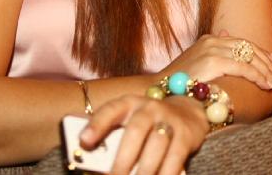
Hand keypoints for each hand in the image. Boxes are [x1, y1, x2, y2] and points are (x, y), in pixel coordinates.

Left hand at [79, 94, 206, 174]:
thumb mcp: (130, 121)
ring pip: (156, 145)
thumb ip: (113, 138)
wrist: (187, 110)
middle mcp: (149, 108)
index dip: (97, 124)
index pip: (111, 110)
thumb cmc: (148, 123)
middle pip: (135, 131)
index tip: (84, 141)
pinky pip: (175, 158)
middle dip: (123, 159)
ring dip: (144, 171)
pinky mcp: (186, 135)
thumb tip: (96, 166)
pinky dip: (165, 174)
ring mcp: (170, 120)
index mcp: (129, 104)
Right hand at [159, 32, 271, 89]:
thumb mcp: (197, 59)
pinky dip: (258, 76)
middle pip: (248, 48)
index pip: (242, 42)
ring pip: (249, 58)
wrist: (161, 88)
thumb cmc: (179, 80)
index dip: (260, 51)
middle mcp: (213, 40)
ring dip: (265, 71)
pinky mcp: (214, 62)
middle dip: (266, 62)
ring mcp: (213, 49)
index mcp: (210, 39)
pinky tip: (265, 84)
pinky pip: (244, 68)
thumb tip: (226, 33)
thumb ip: (214, 49)